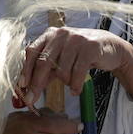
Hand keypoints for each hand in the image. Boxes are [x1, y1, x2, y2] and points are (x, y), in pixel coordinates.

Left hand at [18, 26, 132, 101]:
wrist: (110, 47)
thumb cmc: (81, 54)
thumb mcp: (61, 60)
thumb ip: (45, 72)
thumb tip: (27, 89)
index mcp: (50, 34)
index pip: (32, 52)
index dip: (25, 70)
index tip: (21, 87)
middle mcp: (61, 34)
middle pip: (43, 62)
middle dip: (36, 83)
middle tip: (32, 99)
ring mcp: (76, 39)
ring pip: (61, 70)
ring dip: (64, 83)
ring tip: (70, 86)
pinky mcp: (90, 47)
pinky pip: (77, 72)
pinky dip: (75, 85)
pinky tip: (75, 90)